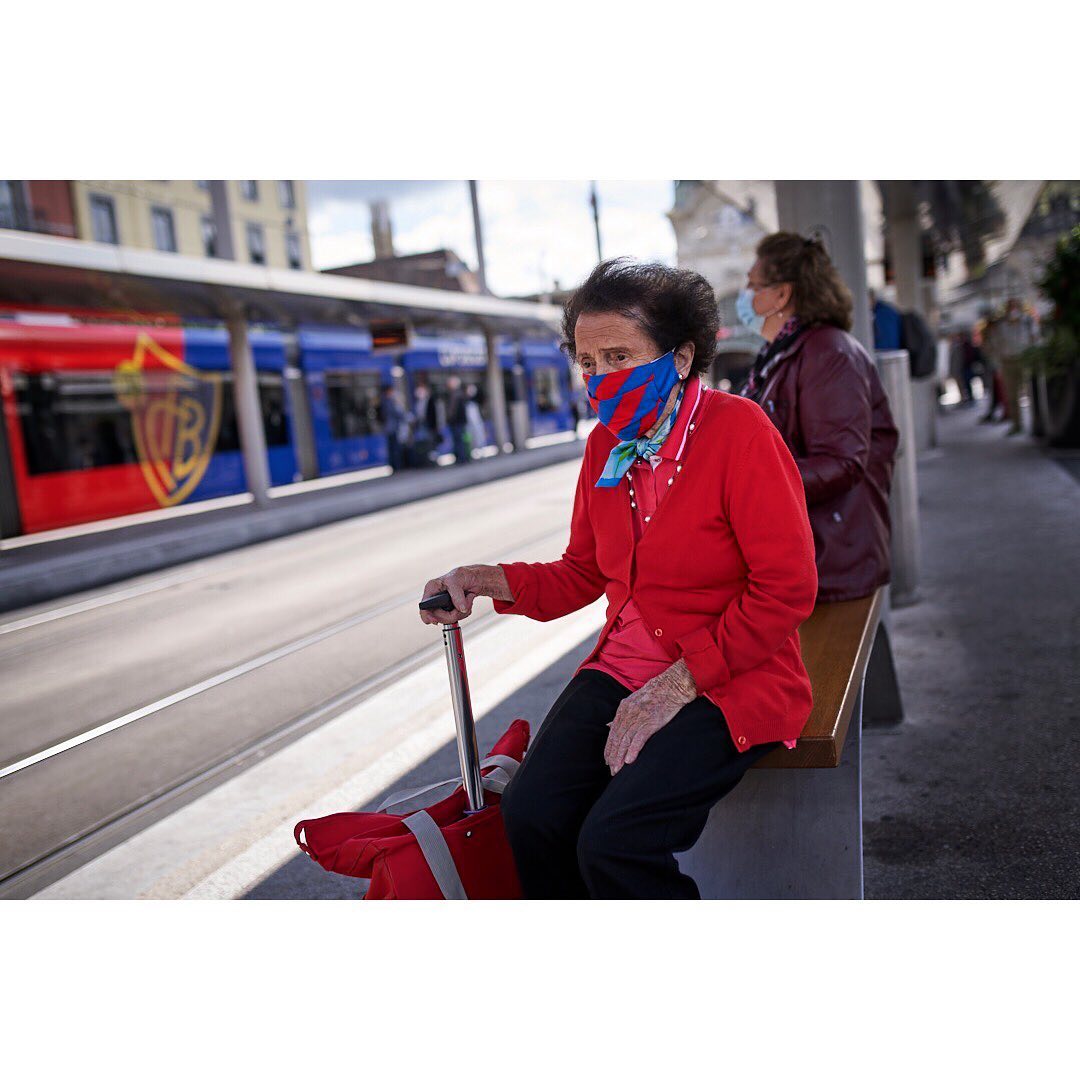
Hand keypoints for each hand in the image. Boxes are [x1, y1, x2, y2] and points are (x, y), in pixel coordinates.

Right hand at [419, 565, 487, 625]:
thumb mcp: (457, 581)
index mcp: (431, 589)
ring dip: (461, 612)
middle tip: (463, 605)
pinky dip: (465, 613)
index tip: (436, 621)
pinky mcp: (451, 611)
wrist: (472, 578)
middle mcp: (435, 599)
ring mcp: (443, 606)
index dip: (428, 616)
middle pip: (438, 617)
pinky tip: (467, 603)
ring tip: (467, 600)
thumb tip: (461, 608)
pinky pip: (457, 618)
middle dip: (453, 614)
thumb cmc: (462, 575)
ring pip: (449, 619)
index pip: (423, 607)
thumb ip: (457, 595)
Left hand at [603, 660, 697, 774]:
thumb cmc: (654, 695)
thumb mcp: (632, 701)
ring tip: (617, 770)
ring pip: (625, 740)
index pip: (613, 732)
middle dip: (613, 756)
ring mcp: (639, 717)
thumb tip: (608, 725)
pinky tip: (629, 761)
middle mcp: (628, 713)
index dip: (609, 747)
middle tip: (611, 770)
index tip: (607, 760)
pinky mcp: (651, 722)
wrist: (672, 686)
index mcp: (623, 709)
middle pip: (617, 738)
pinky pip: (639, 738)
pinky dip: (633, 750)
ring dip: (620, 757)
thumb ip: (620, 715)